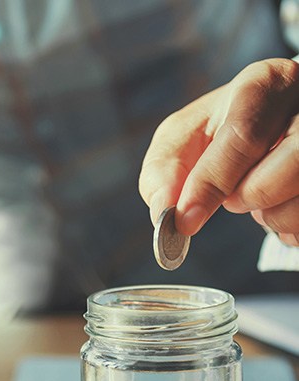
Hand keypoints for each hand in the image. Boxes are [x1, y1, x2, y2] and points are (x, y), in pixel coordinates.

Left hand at [139, 58, 298, 245]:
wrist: (269, 126)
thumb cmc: (220, 132)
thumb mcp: (184, 138)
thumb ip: (164, 172)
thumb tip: (163, 212)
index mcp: (268, 84)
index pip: (244, 135)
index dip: (210, 182)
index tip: (184, 220)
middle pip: (288, 166)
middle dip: (245, 196)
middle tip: (230, 197)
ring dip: (267, 215)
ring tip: (256, 190)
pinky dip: (285, 227)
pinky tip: (278, 203)